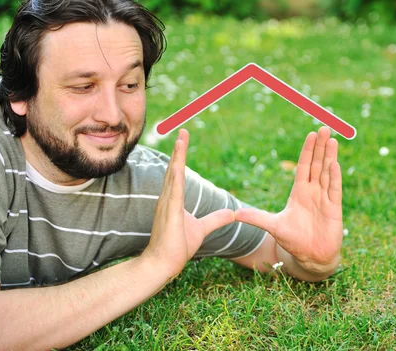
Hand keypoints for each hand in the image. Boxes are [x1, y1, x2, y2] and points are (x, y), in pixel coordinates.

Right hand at [141, 129, 234, 280]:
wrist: (163, 264)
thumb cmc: (178, 246)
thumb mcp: (203, 228)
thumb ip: (216, 219)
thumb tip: (232, 213)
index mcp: (174, 199)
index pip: (178, 173)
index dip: (181, 156)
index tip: (183, 138)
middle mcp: (168, 198)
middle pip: (174, 168)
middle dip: (179, 150)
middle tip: (183, 131)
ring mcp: (167, 205)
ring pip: (173, 175)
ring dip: (177, 157)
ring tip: (181, 139)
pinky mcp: (170, 214)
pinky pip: (174, 192)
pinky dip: (176, 177)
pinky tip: (178, 165)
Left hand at [235, 127, 342, 273]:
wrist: (311, 257)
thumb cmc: (294, 241)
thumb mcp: (273, 227)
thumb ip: (257, 218)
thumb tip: (235, 213)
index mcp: (299, 192)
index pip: (304, 166)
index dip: (307, 151)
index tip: (311, 135)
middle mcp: (313, 192)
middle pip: (317, 165)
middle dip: (320, 147)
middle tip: (324, 128)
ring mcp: (324, 199)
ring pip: (327, 173)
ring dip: (330, 157)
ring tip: (333, 140)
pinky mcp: (334, 209)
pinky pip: (334, 190)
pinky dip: (334, 177)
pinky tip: (334, 164)